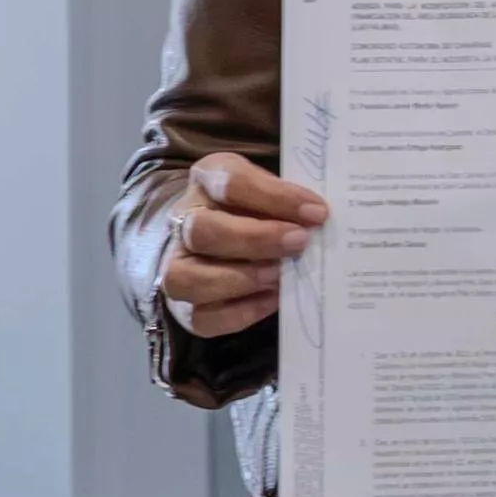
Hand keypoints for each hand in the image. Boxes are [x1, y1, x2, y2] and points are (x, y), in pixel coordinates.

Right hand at [162, 152, 325, 337]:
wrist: (220, 233)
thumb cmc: (256, 205)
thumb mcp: (271, 187)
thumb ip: (289, 199)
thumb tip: (318, 219)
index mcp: (208, 179)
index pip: (231, 182)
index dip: (275, 197)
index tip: (316, 211)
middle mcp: (184, 221)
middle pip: (203, 230)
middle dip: (255, 239)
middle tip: (298, 242)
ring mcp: (176, 265)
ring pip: (185, 278)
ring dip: (239, 279)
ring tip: (280, 276)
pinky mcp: (183, 306)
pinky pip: (200, 317)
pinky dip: (239, 312)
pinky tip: (272, 299)